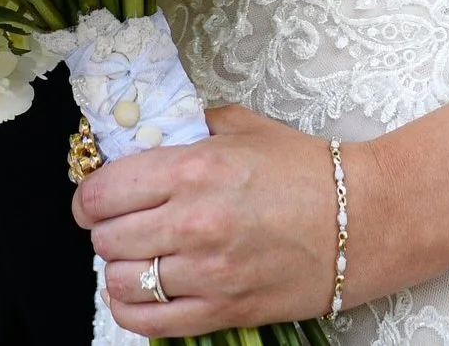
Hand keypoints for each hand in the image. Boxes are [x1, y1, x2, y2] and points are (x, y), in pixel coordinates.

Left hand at [75, 105, 337, 334]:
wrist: (360, 220)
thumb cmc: (303, 169)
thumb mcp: (241, 127)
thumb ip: (187, 126)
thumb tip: (145, 132)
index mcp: (194, 168)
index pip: (105, 191)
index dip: (89, 195)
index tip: (94, 196)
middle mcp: (194, 222)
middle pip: (107, 237)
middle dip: (104, 229)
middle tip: (118, 222)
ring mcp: (207, 272)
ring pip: (122, 281)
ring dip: (119, 268)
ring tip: (136, 255)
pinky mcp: (222, 311)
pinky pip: (149, 323)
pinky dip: (130, 309)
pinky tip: (139, 291)